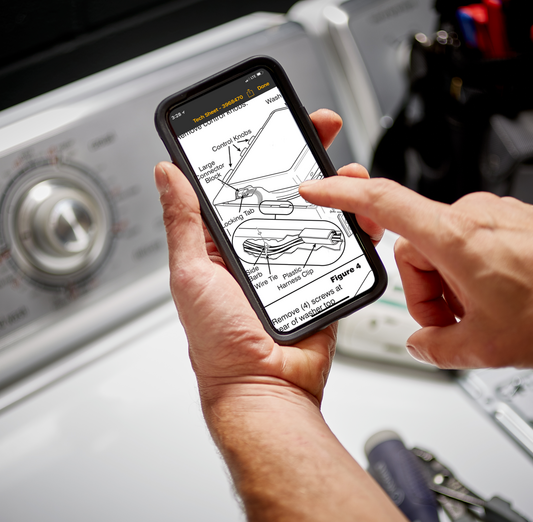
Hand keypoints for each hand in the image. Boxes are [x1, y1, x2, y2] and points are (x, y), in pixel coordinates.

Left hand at [155, 109, 382, 407]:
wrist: (264, 389)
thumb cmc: (219, 345)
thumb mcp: (190, 273)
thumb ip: (184, 222)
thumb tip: (168, 174)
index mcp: (225, 243)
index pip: (242, 184)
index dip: (257, 150)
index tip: (272, 123)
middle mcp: (262, 249)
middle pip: (288, 191)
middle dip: (307, 156)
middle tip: (321, 130)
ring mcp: (296, 264)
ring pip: (322, 214)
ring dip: (339, 189)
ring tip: (348, 175)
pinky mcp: (324, 281)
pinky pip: (346, 249)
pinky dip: (359, 229)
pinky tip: (364, 217)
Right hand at [298, 178, 532, 369]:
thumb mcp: (486, 346)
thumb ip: (438, 346)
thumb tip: (425, 343)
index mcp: (454, 237)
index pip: (383, 203)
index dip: (341, 195)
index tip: (315, 188)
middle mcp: (473, 216)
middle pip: (416, 249)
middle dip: (426, 292)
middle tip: (454, 323)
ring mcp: (498, 216)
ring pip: (446, 251)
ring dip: (453, 288)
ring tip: (488, 319)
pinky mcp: (516, 222)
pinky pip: (475, 246)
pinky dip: (476, 277)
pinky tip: (506, 304)